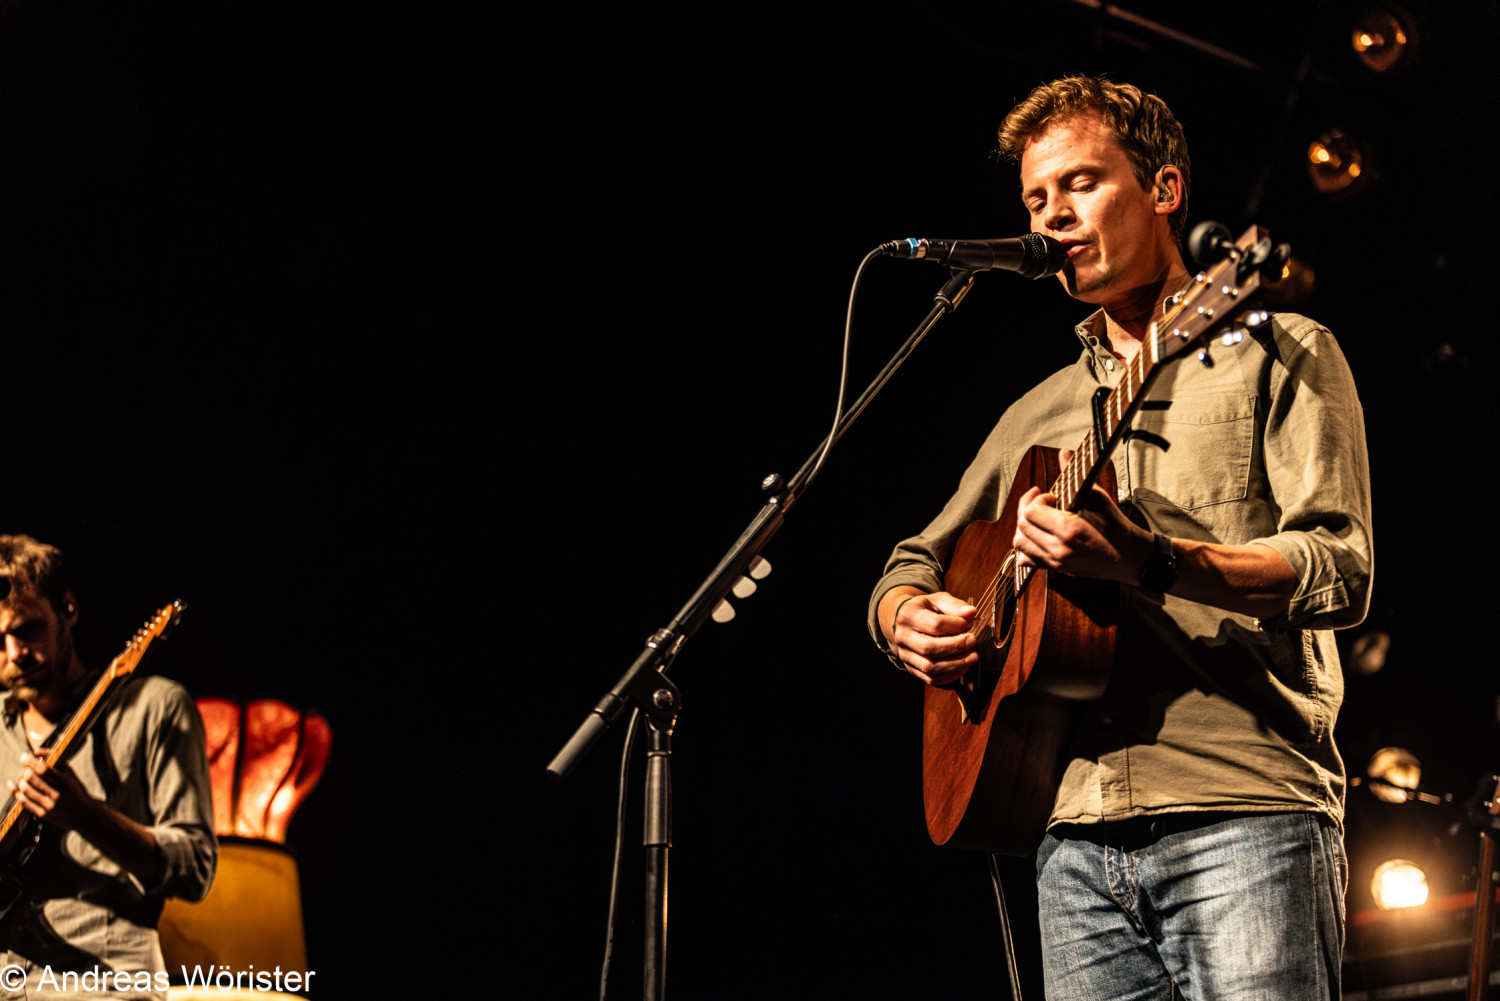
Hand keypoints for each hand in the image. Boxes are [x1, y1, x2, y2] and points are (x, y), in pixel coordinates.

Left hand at [9, 750, 93, 830]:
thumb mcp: (70, 774)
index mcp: (67, 782)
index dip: (30, 762)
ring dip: (20, 781)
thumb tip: (36, 751)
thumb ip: (55, 761)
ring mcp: (49, 806)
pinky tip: (13, 785)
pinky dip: (15, 792)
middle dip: (25, 770)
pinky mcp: (43, 814)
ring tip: (22, 776)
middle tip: (25, 768)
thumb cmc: (75, 790)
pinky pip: (24, 802)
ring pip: (25, 790)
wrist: (84, 814)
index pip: (44, 770)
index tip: (23, 756)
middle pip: (32, 779)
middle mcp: (58, 795)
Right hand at [888, 590, 978, 685]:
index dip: (955, 626)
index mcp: (909, 615)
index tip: (969, 624)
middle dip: (955, 647)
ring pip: (929, 666)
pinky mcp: (910, 668)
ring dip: (954, 664)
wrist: (905, 622)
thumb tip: (971, 612)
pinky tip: (963, 667)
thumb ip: (954, 605)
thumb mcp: (937, 600)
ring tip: (972, 657)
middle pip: (929, 647)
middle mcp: (903, 636)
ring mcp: (905, 655)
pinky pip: (930, 678)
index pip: (934, 624)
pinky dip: (949, 676)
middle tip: (973, 642)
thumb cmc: (925, 610)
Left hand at [1013, 455, 1151, 583]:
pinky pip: (1027, 560)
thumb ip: (1074, 475)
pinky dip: (1026, 546)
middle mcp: (1058, 548)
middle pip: (1022, 526)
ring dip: (1024, 526)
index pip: (1031, 512)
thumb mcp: (1098, 498)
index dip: (1036, 499)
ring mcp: (1055, 561)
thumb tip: (1063, 453)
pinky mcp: (1056, 569)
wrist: (1130, 558)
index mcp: (1068, 530)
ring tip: (1036, 517)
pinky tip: (1035, 536)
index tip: (1050, 496)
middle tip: (1041, 500)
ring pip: (1020, 543)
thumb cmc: (1116, 528)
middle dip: (1027, 508)